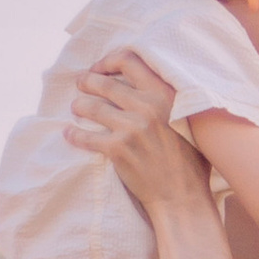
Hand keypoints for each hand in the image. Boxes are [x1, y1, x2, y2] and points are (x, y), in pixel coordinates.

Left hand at [65, 51, 214, 215]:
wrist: (182, 197)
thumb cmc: (189, 162)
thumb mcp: (189, 121)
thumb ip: (169, 100)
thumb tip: (146, 86)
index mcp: (166, 95)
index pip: (130, 61)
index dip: (109, 61)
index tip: (101, 69)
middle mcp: (148, 107)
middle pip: (104, 82)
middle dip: (87, 81)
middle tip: (81, 84)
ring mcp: (131, 128)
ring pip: (90, 106)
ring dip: (78, 105)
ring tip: (76, 108)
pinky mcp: (117, 149)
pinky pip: (85, 136)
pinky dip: (74, 134)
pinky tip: (69, 134)